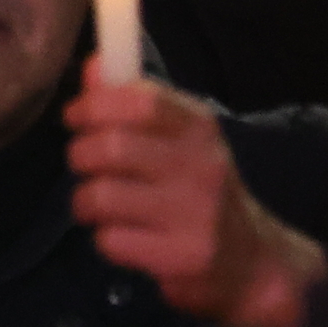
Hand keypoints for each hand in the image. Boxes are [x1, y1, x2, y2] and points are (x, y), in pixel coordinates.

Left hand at [67, 62, 322, 326]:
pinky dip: (105, 238)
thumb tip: (94, 64)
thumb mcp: (179, 140)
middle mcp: (201, 166)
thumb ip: (133, 102)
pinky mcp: (183, 257)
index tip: (76, 116)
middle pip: (111, 147)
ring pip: (102, 195)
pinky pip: (110, 240)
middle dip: (80, 155)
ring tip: (99, 206)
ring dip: (85, 202)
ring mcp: (195, 214)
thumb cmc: (200, 191)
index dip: (95, 104)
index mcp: (199, 129)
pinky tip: (124, 237)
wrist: (251, 262)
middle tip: (85, 167)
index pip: (142, 100)